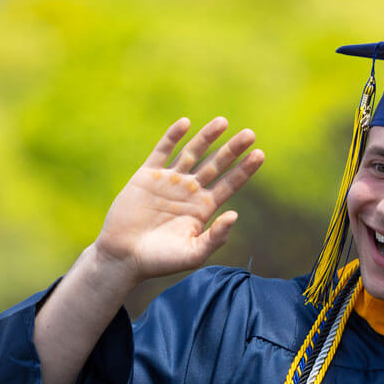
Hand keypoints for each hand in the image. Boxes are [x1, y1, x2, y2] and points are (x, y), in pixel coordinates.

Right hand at [93, 116, 264, 285]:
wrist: (124, 257)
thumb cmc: (160, 261)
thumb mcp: (193, 253)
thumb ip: (216, 237)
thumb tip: (235, 215)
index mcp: (204, 208)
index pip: (229, 184)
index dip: (244, 170)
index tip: (260, 155)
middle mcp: (190, 191)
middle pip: (216, 164)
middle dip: (232, 149)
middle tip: (250, 134)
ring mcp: (169, 181)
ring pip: (192, 153)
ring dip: (207, 137)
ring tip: (223, 122)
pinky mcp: (147, 176)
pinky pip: (162, 151)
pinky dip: (173, 136)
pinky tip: (186, 123)